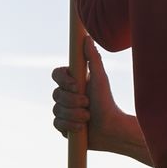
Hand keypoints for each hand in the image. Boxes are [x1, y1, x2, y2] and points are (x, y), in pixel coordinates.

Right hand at [52, 40, 135, 154]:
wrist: (111, 129)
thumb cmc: (107, 101)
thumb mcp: (100, 78)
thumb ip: (93, 58)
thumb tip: (86, 38)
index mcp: (73, 81)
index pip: (56, 74)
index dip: (63, 80)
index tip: (76, 85)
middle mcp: (67, 94)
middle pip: (56, 93)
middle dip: (72, 101)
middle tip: (87, 103)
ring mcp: (64, 110)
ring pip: (56, 109)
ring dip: (73, 114)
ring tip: (87, 117)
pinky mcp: (63, 125)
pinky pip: (57, 123)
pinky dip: (69, 125)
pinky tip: (81, 127)